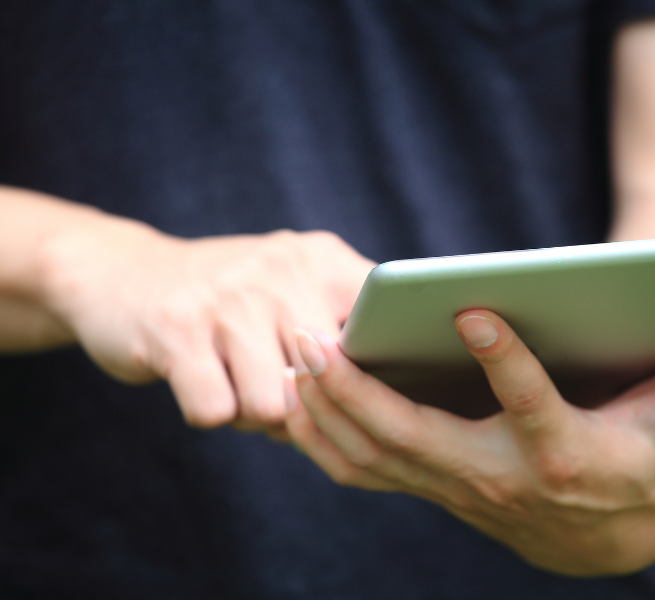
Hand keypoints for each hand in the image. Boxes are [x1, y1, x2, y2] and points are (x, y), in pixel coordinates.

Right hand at [39, 216, 374, 438]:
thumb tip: (377, 408)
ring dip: (254, 414)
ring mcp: (230, 297)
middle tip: (277, 388)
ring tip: (236, 382)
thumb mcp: (291, 290)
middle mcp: (282, 270)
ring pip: (275, 405)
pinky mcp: (176, 329)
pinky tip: (198, 379)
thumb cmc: (229, 303)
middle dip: (307, 406)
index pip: (384, 325)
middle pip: (331, 381)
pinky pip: (216, 411)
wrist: (123, 272)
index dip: (378, 375)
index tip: (364, 392)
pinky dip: (210, 411)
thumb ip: (342, 334)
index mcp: (322, 261)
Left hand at [284, 290, 654, 574]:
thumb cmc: (643, 457)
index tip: (473, 305)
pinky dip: (322, 436)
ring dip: (325, 408)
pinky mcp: (431, 486)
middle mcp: (497, 477)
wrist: (605, 534)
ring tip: (289, 353)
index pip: (531, 404)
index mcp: (561, 452)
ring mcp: (453, 487)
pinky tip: (292, 395)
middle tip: (313, 333)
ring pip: (374, 455)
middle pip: (416, 436)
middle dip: (358, 388)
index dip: (506, 359)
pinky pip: (362, 467)